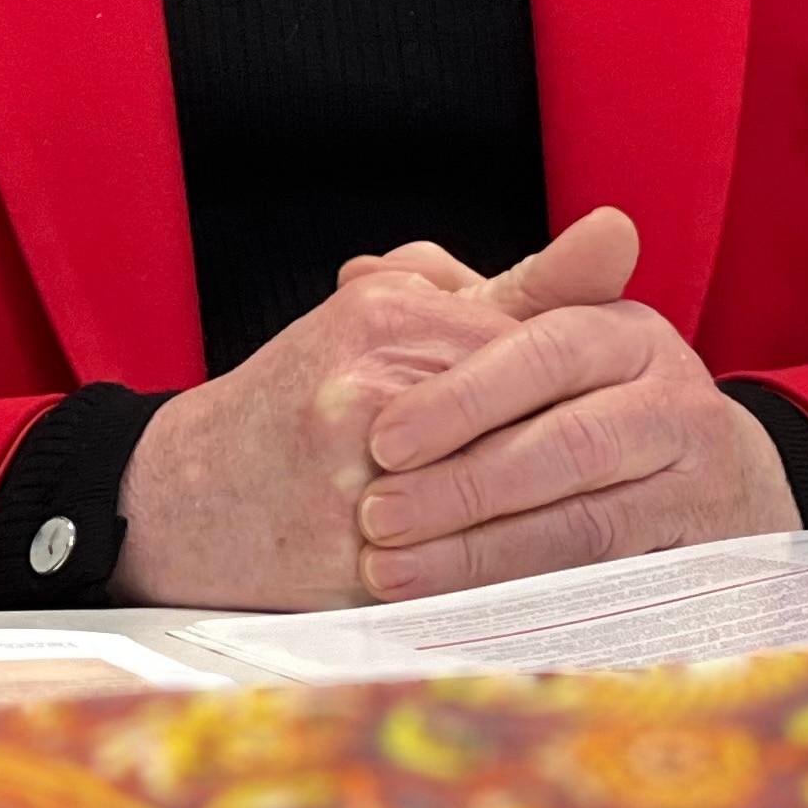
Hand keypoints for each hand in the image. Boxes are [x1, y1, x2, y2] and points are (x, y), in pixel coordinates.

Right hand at [107, 215, 642, 608]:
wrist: (189, 497)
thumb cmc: (301, 402)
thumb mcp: (394, 319)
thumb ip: (512, 287)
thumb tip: (618, 234)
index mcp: (387, 315)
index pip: (532, 349)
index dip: (572, 392)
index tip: (598, 416)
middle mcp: (370, 386)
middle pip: (526, 424)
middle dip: (567, 458)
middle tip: (604, 478)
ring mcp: (360, 475)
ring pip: (503, 500)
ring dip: (546, 518)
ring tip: (573, 523)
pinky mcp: (356, 556)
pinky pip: (465, 568)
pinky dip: (502, 573)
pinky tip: (526, 570)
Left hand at [352, 208, 796, 599]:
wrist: (728, 485)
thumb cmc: (601, 403)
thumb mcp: (548, 343)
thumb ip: (462, 307)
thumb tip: (360, 272)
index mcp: (625, 333)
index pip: (544, 351)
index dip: (462, 397)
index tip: (385, 440)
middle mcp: (674, 399)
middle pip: (567, 444)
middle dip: (463, 486)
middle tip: (378, 517)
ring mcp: (699, 483)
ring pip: (586, 524)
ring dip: (483, 553)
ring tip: (396, 572)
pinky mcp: (708, 562)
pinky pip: (610, 588)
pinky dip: (531, 602)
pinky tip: (463, 613)